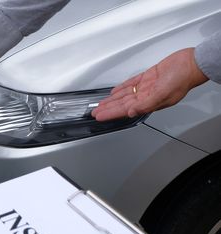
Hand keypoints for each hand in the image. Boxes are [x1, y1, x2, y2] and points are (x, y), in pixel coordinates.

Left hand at [92, 48, 208, 120]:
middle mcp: (146, 96)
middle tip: (95, 112)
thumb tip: (131, 112)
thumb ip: (146, 104)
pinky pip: (131, 84)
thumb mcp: (163, 93)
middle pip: (121, 104)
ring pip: (124, 95)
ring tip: (101, 104)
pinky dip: (122, 88)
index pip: (124, 110)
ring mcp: (146, 87)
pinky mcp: (148, 77)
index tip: (99, 117)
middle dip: (107, 109)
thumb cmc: (183, 79)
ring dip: (112, 100)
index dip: (110, 114)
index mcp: (149, 102)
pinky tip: (114, 92)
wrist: (191, 63)